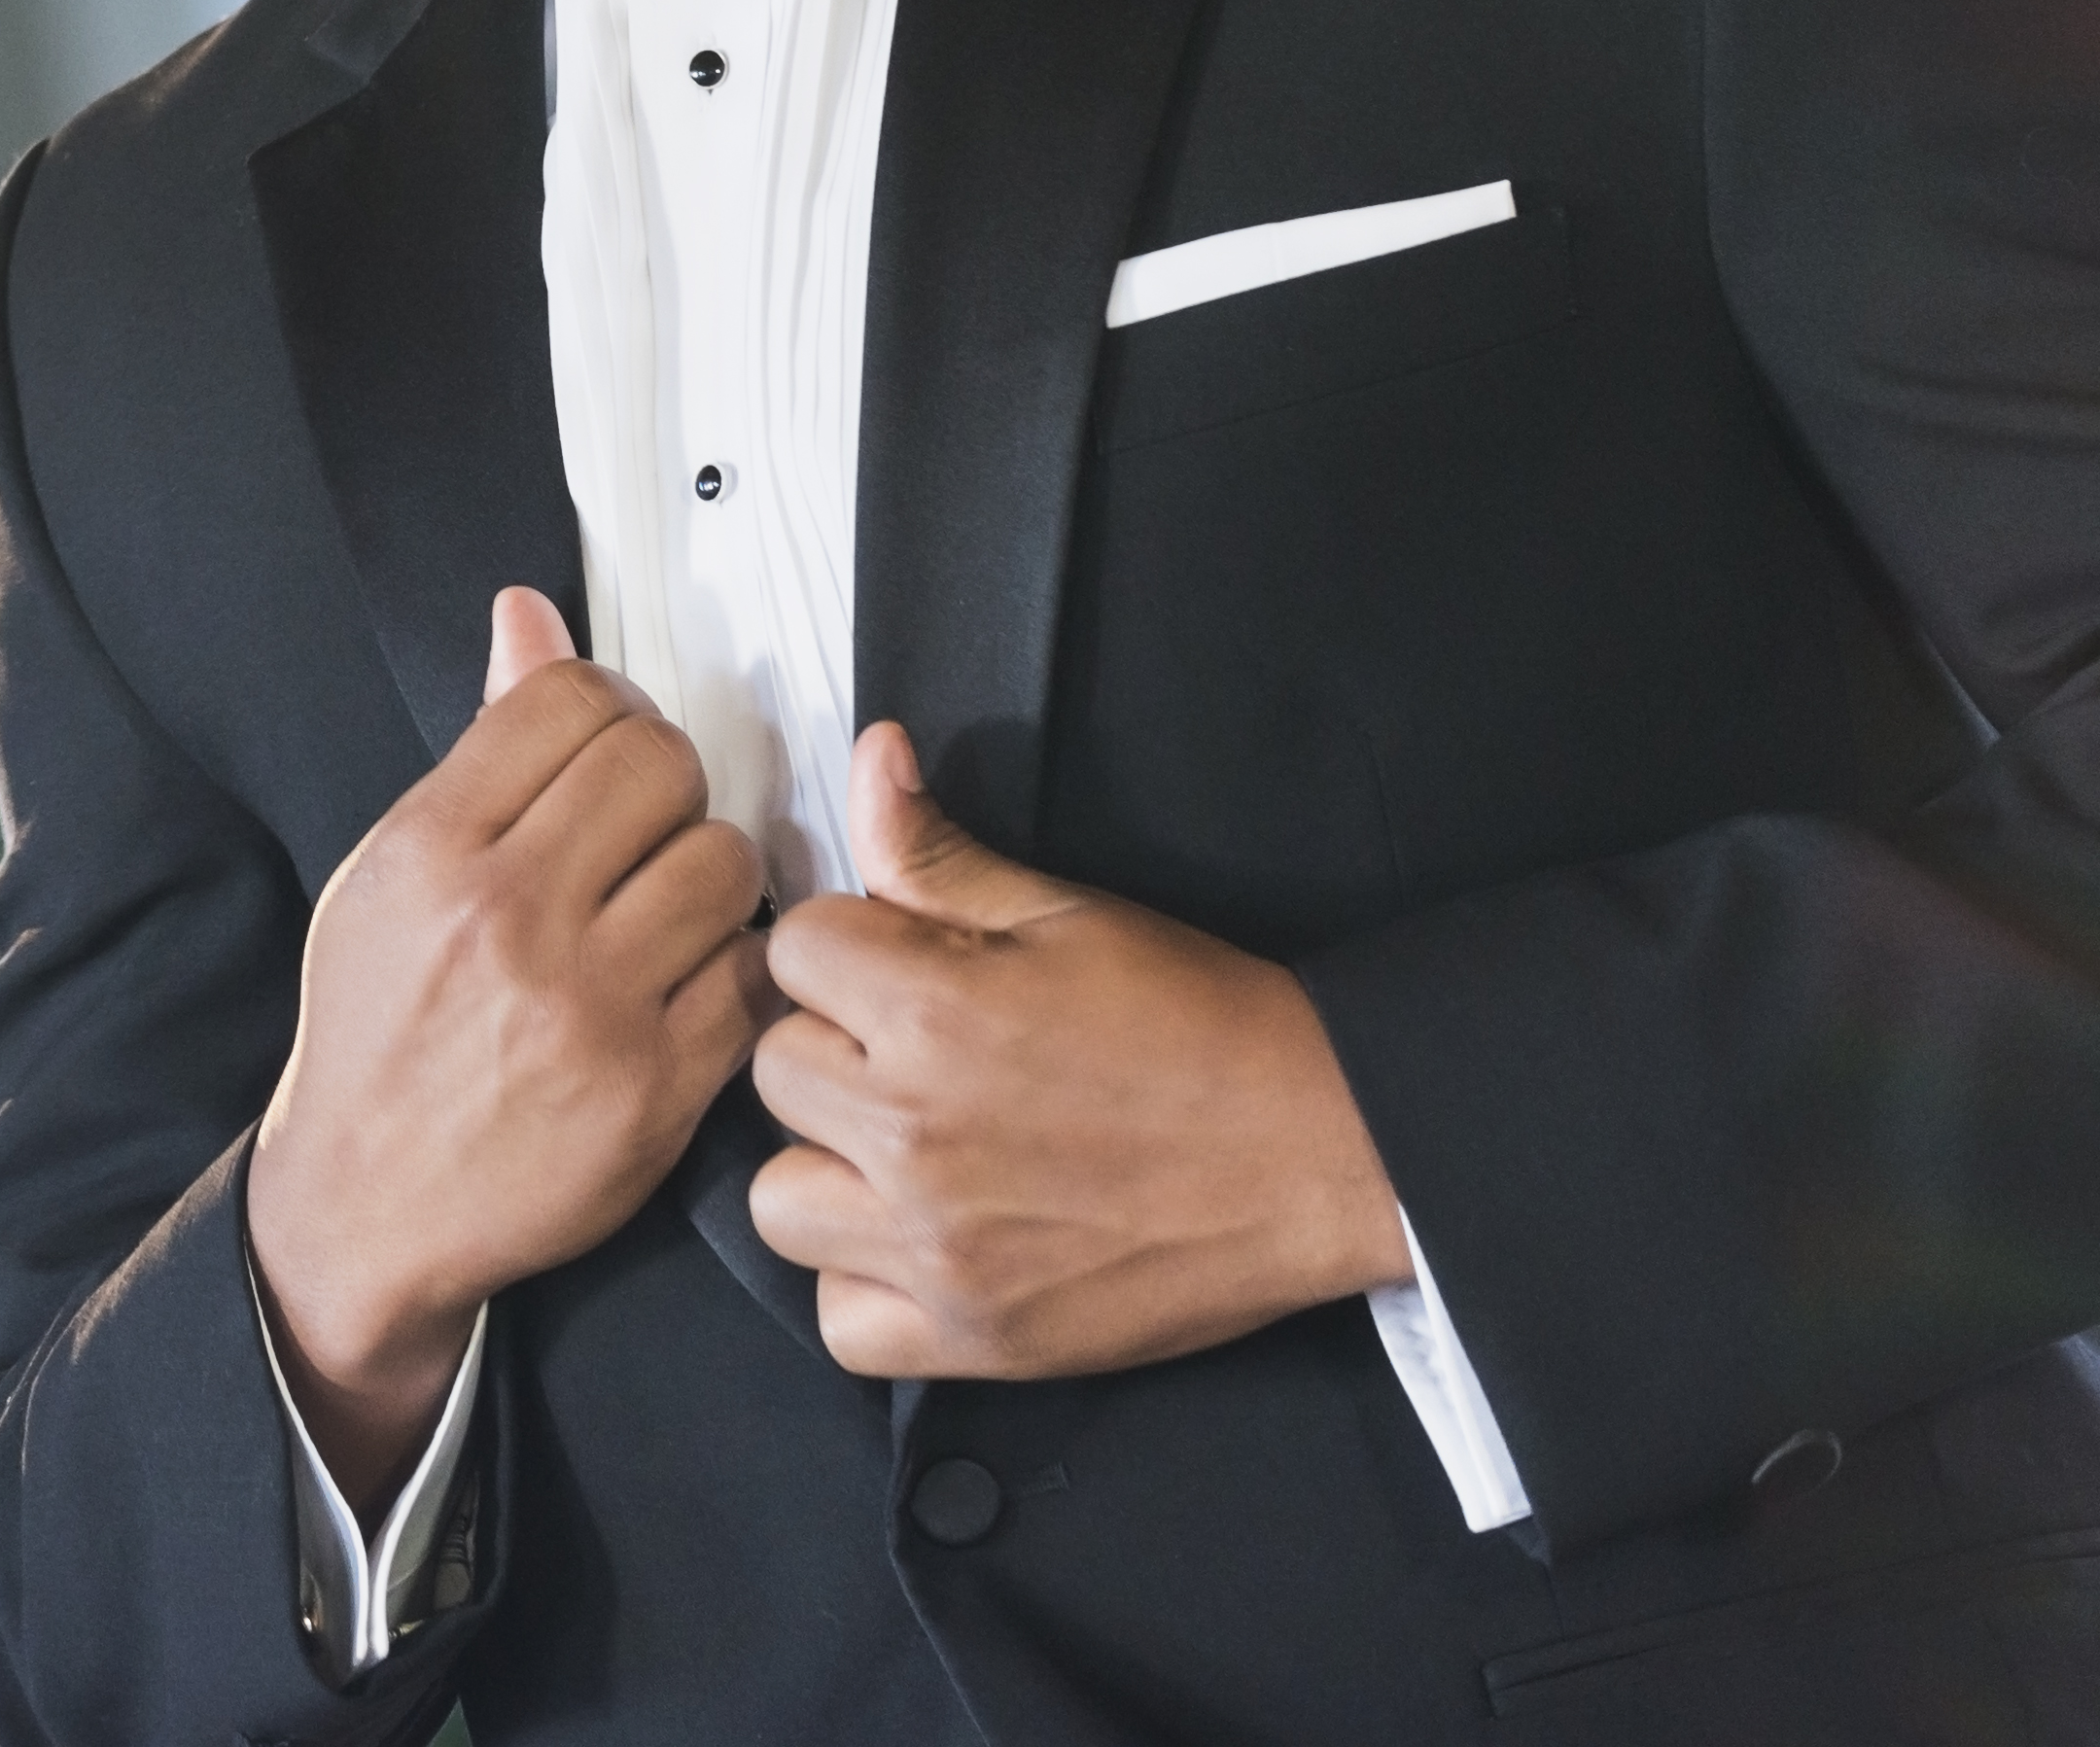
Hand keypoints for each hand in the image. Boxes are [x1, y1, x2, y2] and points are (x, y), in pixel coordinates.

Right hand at [247, 588, 771, 1498]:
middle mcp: (509, 916)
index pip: (569, 699)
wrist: (371, 1205)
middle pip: (659, 764)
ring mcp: (588, 1004)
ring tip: (668, 906)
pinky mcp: (655, 1088)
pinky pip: (748, 975)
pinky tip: (689, 979)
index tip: (604, 749)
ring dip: (708, 873)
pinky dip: (733, 969)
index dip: (606, 710)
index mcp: (432, 849)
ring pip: (721, 861)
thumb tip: (531, 616)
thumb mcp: (389, 874)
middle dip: (666, 783)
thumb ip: (478, 748)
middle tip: (644, 827)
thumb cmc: (377, 1032)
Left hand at [746, 722, 1411, 1381]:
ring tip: (912, 1152)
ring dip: (832, 1171)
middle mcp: (916, 1137)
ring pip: (781, 1199)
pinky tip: (926, 1241)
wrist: (1322, 1154)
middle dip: (838, 1051)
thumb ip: (938, 852)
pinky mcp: (975, 1341)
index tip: (907, 972)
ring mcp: (939, 1250)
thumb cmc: (1200, 1024)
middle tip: (924, 1059)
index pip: (795, 952)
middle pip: (777, 1071)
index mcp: (932, 1013)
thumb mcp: (1066, 914)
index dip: (849, 950)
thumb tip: (868, 756)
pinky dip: (868, 1287)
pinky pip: (839, 1322)